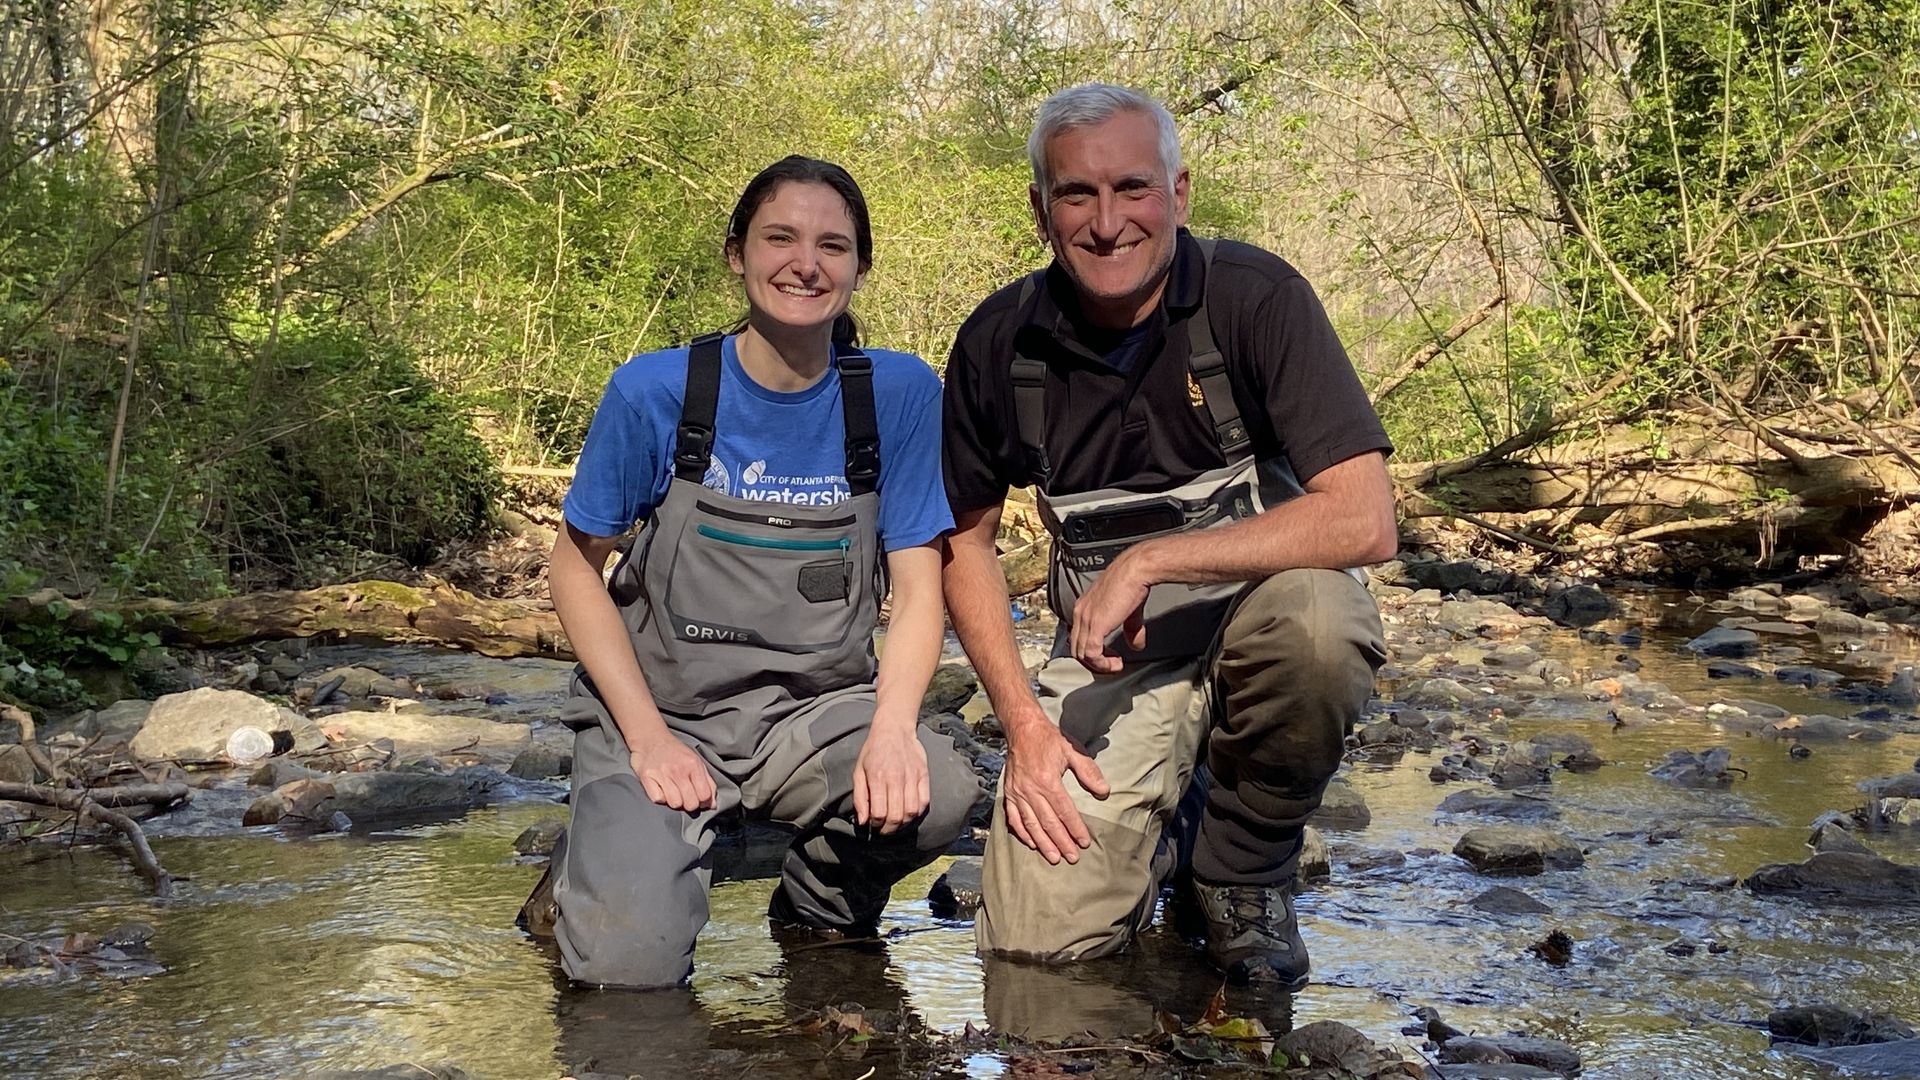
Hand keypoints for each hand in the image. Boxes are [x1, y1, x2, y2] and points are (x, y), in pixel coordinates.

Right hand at [628, 729, 715, 811]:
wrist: (650, 738)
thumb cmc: (675, 752)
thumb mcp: (696, 761)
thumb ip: (707, 782)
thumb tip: (712, 804)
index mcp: (694, 765)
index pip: (705, 795)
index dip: (703, 802)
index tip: (698, 799)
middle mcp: (679, 770)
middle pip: (690, 803)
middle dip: (689, 804)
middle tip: (685, 797)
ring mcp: (662, 774)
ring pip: (675, 804)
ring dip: (674, 802)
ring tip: (673, 792)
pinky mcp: (647, 777)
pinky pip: (657, 799)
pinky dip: (660, 797)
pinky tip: (661, 789)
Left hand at [854, 721, 929, 833]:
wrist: (894, 728)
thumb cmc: (873, 751)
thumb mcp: (859, 771)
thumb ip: (860, 797)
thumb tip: (862, 821)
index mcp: (877, 777)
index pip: (879, 812)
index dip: (875, 824)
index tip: (873, 824)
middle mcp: (896, 778)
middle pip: (896, 816)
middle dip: (889, 829)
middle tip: (884, 830)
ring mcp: (912, 776)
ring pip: (911, 812)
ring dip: (903, 824)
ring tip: (896, 824)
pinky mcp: (923, 775)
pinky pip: (924, 802)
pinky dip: (917, 813)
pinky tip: (908, 814)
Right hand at [1001, 710, 1109, 864]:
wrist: (1022, 729)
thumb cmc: (1049, 739)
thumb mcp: (1072, 751)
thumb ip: (1089, 772)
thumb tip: (1104, 792)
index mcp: (1048, 780)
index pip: (1064, 811)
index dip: (1075, 828)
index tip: (1084, 842)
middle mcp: (1030, 790)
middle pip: (1048, 822)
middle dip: (1061, 842)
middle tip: (1072, 857)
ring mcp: (1017, 793)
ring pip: (1031, 824)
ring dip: (1043, 843)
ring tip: (1054, 857)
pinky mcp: (1009, 793)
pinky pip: (1014, 818)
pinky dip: (1023, 833)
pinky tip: (1032, 843)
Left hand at [1070, 552, 1149, 673]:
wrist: (1136, 571)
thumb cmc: (1132, 582)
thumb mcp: (1130, 612)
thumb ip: (1131, 630)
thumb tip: (1136, 645)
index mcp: (1084, 608)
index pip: (1078, 637)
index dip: (1091, 652)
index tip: (1107, 657)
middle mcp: (1080, 613)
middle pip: (1077, 649)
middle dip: (1093, 663)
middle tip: (1110, 666)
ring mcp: (1085, 619)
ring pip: (1082, 654)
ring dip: (1099, 666)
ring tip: (1115, 666)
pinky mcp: (1095, 626)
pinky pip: (1092, 654)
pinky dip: (1102, 664)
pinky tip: (1116, 663)